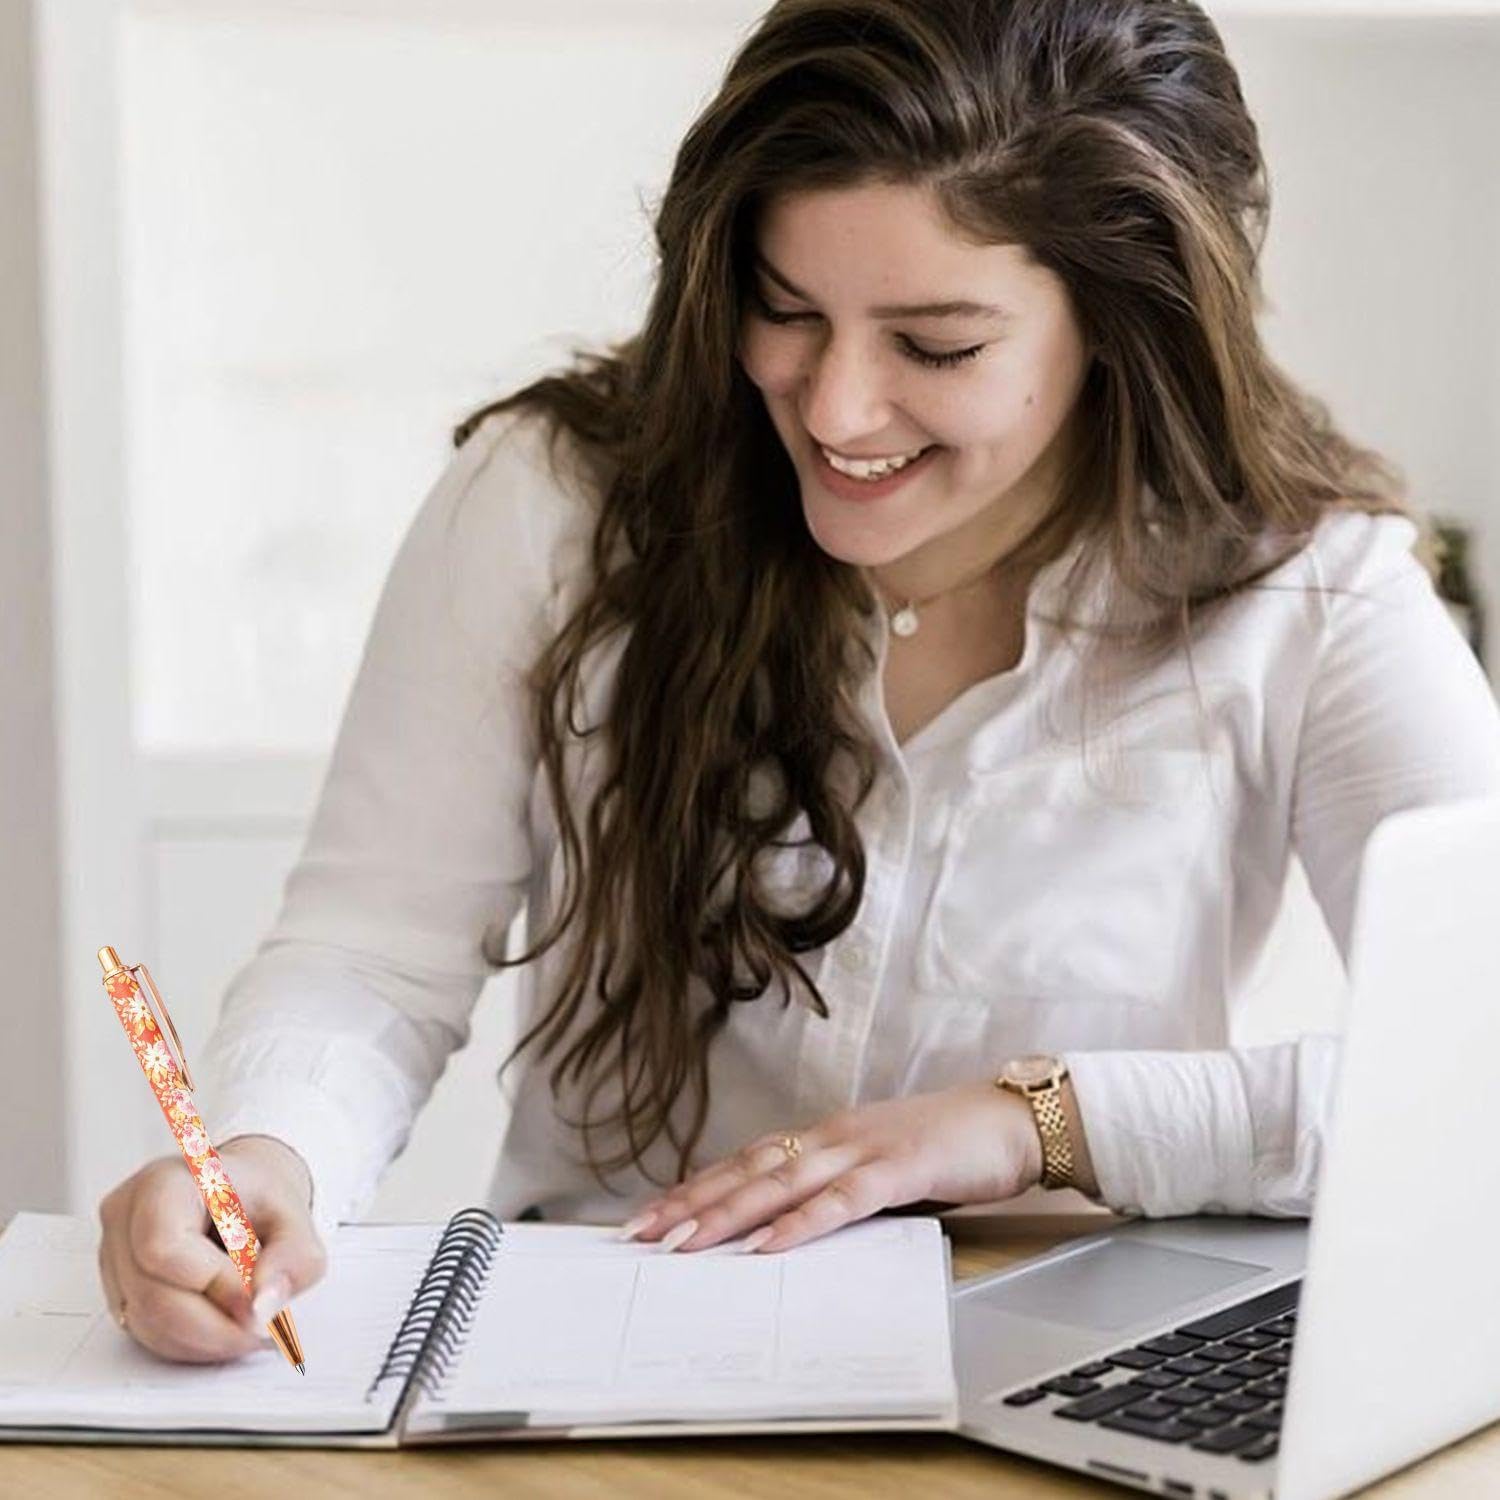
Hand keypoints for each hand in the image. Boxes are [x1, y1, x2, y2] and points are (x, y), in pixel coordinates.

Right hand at [96, 1134, 326, 1364]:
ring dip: (204, 1341)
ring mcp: (113, 1254)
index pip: (165, 1247)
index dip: (213, 1285)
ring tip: (249, 1330)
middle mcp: (126, 1216)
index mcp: (165, 1182)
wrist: (238, 1192)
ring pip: (146, 1323)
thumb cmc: (258, 1197)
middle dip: (213, 1327)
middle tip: (261, 1332)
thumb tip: (263, 1306)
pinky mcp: (117, 1287)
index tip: (259, 1304)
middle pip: (152, 1296)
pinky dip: (189, 1343)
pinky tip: (225, 1330)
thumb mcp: (295, 1217)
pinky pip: (144, 1332)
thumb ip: (293, 1257)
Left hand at [621, 1081, 1043, 1254]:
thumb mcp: (878, 1166)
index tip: (651, 1213)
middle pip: (749, 1169)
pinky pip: (842, 1199)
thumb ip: (835, 1188)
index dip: (697, 1186)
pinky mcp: (900, 1168)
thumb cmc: (946, 1145)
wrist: (1010, 1120)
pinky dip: (802, 1222)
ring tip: (686, 1242)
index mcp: (826, 1135)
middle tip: (642, 1232)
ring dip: (730, 1213)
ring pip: (782, 1182)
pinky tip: (770, 1243)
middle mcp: (833, 1136)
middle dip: (693, 1202)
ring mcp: (864, 1148)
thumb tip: (785, 1226)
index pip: (747, 1161)